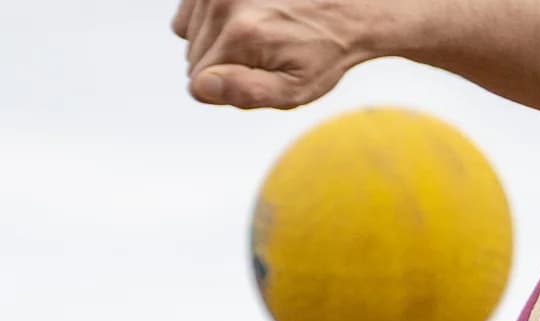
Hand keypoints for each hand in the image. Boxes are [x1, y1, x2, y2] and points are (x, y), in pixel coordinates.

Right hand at [171, 0, 387, 108]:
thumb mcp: (295, 89)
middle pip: (194, 59)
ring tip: (256, 36)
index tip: (258, 76)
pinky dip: (209, 21)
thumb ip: (246, 93)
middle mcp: (226, 4)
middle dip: (224, 65)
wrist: (349, 8)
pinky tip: (240, 21)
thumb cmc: (325, 51)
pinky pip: (190, 12)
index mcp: (242, 36)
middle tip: (263, 56)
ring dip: (217, 42)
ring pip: (190, 36)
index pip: (199, 84)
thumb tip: (202, 86)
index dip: (227, 88)